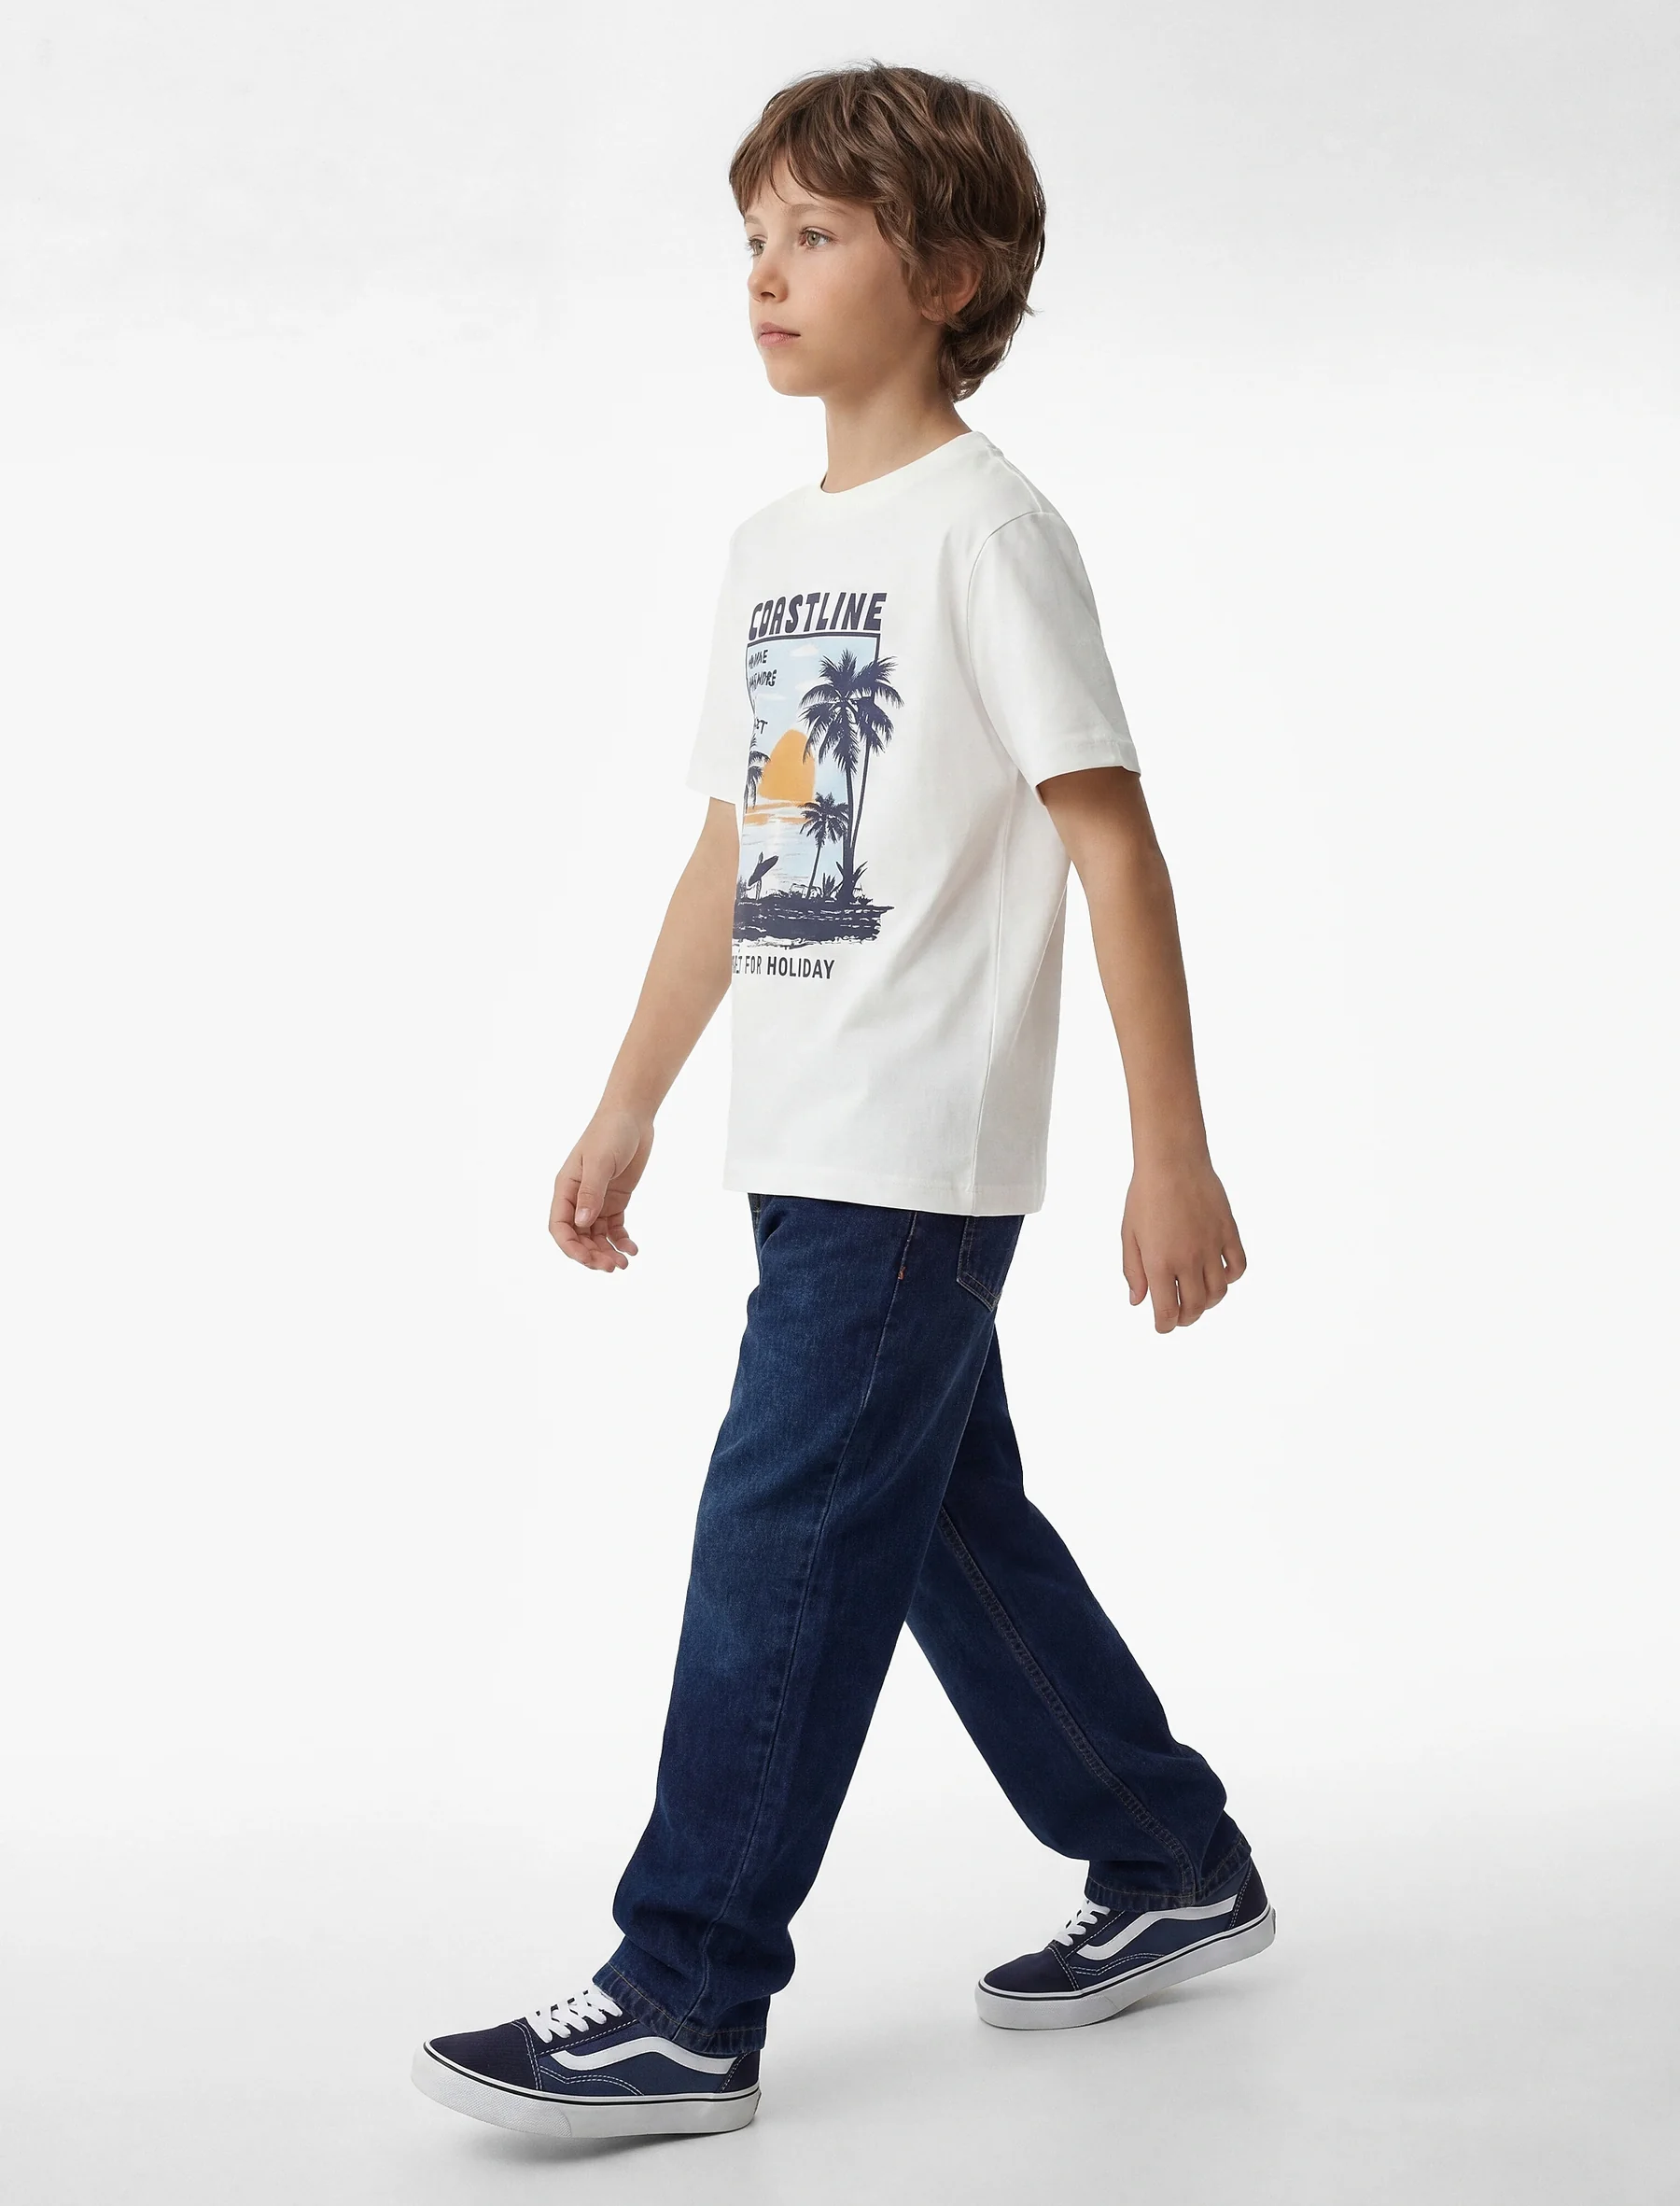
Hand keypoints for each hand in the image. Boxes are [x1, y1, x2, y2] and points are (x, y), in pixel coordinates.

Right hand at [550, 1105, 651, 1271]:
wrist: (632, 1117)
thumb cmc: (610, 1133)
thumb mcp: (600, 1162)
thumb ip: (591, 1192)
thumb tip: (582, 1222)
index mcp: (565, 1189)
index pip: (559, 1227)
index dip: (570, 1247)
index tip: (588, 1260)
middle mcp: (578, 1198)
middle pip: (578, 1237)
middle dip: (592, 1255)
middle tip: (612, 1267)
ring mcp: (596, 1200)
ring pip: (596, 1236)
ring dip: (607, 1252)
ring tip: (624, 1263)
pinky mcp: (615, 1200)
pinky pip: (614, 1228)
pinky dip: (621, 1240)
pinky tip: (632, 1249)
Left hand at [1121, 1156, 1246, 1332]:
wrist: (1172, 1161)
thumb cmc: (1145, 1196)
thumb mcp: (1129, 1235)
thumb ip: (1134, 1271)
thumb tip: (1138, 1301)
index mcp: (1160, 1263)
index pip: (1168, 1312)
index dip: (1165, 1326)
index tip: (1163, 1325)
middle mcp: (1188, 1259)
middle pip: (1196, 1307)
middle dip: (1187, 1318)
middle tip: (1181, 1316)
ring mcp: (1211, 1246)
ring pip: (1219, 1292)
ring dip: (1209, 1302)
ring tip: (1199, 1296)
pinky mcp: (1228, 1232)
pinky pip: (1238, 1266)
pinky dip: (1231, 1277)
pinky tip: (1219, 1274)